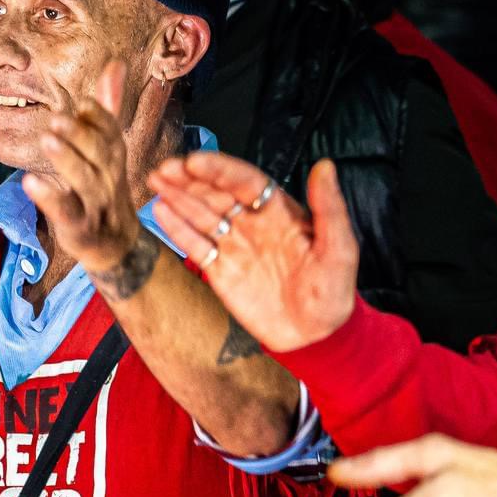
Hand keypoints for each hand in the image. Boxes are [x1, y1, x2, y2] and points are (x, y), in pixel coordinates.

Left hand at [21, 61, 146, 281]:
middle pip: (99, 152)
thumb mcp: (109, 149)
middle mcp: (109, 176)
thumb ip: (109, 108)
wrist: (116, 244)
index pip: (112, 131)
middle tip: (57, 118)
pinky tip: (29, 182)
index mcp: (114, 154)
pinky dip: (48, 197)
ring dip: (66, 159)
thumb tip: (115, 63)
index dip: (99, 117)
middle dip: (80, 135)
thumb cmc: (105, 187)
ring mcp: (95, 202)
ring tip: (47, 140)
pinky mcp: (79, 225)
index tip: (82, 103)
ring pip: (84, 179)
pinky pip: (65, 210)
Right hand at [149, 151, 356, 351]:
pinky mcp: (221, 270)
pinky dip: (178, 230)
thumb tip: (325, 166)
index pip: (243, 181)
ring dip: (178, 197)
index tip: (194, 161)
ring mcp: (234, 245)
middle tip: (165, 170)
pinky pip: (196, 245)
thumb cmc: (333, 290)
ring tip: (155, 182)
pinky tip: (160, 213)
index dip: (218, 170)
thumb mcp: (340, 247)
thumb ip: (330, 207)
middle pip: (215, 193)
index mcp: (278, 210)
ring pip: (201, 214)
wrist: (316, 335)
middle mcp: (251, 222)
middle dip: (189, 179)